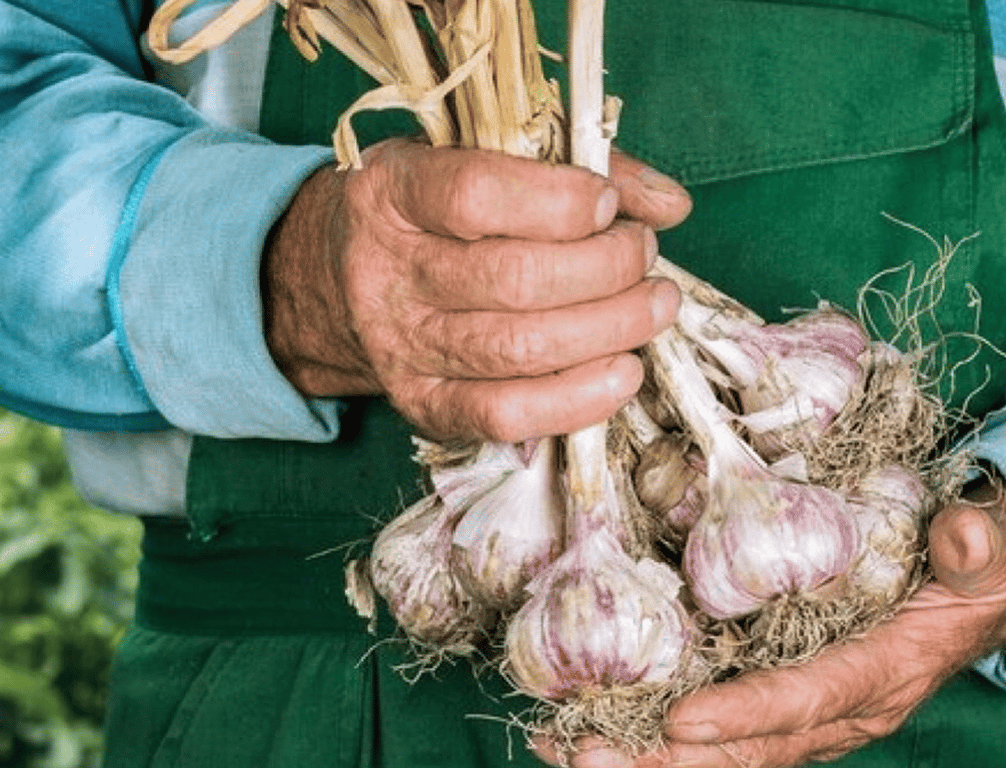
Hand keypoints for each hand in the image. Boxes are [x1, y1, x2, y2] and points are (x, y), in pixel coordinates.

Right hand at [262, 142, 691, 441]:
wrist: (334, 279)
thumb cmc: (430, 208)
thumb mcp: (479, 156)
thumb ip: (575, 164)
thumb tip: (671, 204)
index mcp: (394, 192)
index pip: (475, 195)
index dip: (560, 201)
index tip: (608, 202)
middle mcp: (390, 273)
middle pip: (515, 280)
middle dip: (607, 267)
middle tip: (645, 254)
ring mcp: (403, 347)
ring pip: (521, 349)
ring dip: (611, 329)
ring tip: (655, 305)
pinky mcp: (423, 405)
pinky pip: (506, 416)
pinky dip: (577, 399)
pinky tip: (623, 370)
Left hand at [539, 478, 1005, 767]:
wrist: (987, 588)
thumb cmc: (987, 562)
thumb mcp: (996, 548)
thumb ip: (981, 548)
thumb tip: (962, 541)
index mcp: (887, 672)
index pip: (812, 699)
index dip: (750, 714)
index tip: (682, 720)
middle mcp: (841, 704)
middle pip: (750, 747)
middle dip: (667, 759)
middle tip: (585, 754)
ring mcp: (809, 703)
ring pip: (723, 747)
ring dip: (643, 751)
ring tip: (560, 745)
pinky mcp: (786, 688)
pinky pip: (717, 721)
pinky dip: (653, 725)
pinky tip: (587, 719)